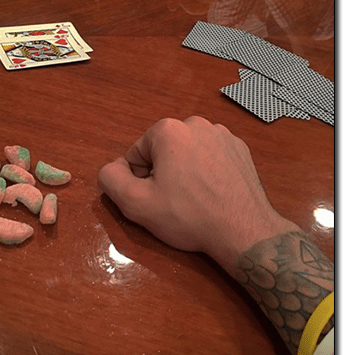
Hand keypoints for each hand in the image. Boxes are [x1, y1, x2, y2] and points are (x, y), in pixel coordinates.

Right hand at [98, 116, 299, 275]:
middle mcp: (197, 123)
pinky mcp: (240, 148)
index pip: (137, 153)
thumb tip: (112, 168)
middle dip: (162, 173)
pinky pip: (210, 156)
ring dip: (184, 171)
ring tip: (195, 199)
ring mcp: (223, 134)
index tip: (155, 198)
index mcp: (169, 129)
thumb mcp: (136, 203)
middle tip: (174, 201)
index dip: (140, 179)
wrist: (243, 231)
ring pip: (187, 153)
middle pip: (163, 151)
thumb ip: (111, 179)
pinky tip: (213, 193)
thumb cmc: (187, 216)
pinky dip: (206, 171)